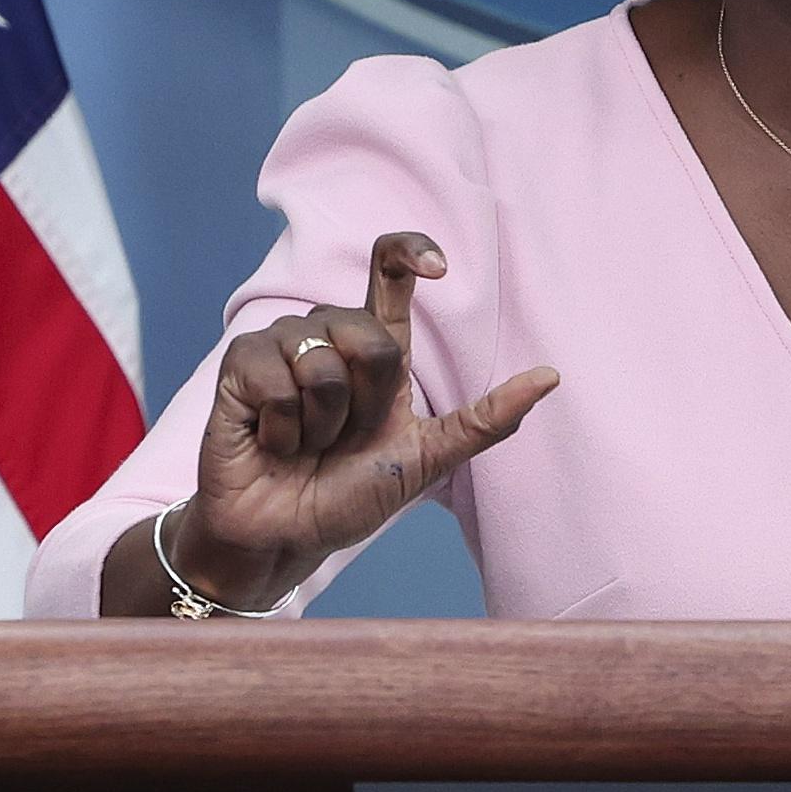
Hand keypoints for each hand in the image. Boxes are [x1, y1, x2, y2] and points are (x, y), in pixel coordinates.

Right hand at [176, 230, 557, 605]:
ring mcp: (279, 347)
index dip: (408, 252)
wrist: (287, 539)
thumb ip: (485, 421)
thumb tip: (551, 376)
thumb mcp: (426, 459)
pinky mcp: (239, 367)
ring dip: (320, 421)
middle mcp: (327, 337)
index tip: (438, 267)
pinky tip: (271, 441)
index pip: (388, 273)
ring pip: (318, 359)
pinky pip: (273, 379)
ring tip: (304, 443)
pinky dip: (281, 426)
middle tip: (343, 437)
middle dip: (364, 398)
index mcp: (375, 350)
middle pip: (364, 329)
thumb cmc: (350, 497)